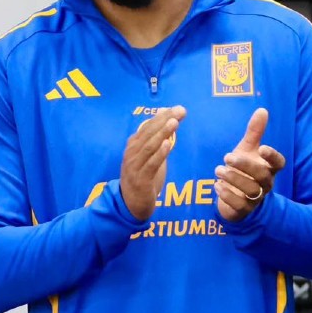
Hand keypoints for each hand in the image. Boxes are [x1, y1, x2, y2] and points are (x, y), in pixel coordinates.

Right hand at [120, 106, 185, 220]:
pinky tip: (168, 144)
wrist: (131, 204)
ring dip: (162, 133)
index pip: (148, 126)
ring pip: (149, 146)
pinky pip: (151, 164)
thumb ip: (158, 139)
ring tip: (174, 122)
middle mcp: (132, 153)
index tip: (177, 108)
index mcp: (134, 145)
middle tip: (180, 111)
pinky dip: (160, 153)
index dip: (162, 116)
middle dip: (165, 120)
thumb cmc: (143, 177)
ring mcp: (135, 166)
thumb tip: (169, 119)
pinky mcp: (141, 179)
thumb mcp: (150, 156)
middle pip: (149, 133)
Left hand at [215, 108, 286, 221]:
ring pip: (251, 190)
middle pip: (262, 176)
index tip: (262, 148)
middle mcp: (266, 183)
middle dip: (245, 166)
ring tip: (218, 170)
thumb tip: (262, 109)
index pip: (278, 163)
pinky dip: (228, 195)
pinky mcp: (244, 209)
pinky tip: (217, 186)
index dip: (272, 157)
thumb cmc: (244, 169)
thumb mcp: (248, 149)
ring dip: (234, 179)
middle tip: (227, 157)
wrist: (236, 197)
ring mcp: (256, 198)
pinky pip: (240, 204)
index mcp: (269, 168)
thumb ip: (255, 131)